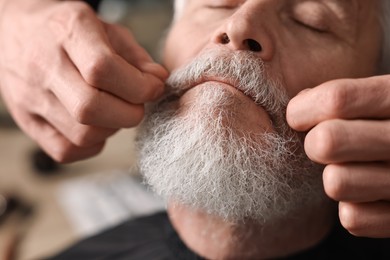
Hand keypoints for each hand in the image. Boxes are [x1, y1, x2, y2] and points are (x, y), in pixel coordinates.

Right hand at [0, 0, 167, 161]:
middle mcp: (44, 66)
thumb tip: (158, 81)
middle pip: (90, 107)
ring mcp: (30, 97)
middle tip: (137, 105)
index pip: (103, 69)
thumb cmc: (68, 31)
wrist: (19, 31)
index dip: (138, 86)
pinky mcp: (27, 121)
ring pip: (81, 134)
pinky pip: (65, 150)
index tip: (154, 88)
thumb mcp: (106, 29)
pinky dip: (91, 145)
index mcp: (67, 32)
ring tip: (114, 111)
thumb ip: (136, 56)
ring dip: (111, 129)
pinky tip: (97, 126)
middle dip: (129, 113)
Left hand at [287, 75, 389, 237]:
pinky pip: (353, 218)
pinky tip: (365, 195)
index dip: (302, 109)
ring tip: (350, 169)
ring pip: (336, 183)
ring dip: (334, 176)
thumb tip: (299, 105)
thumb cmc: (388, 123)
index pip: (335, 100)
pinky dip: (352, 208)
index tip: (299, 115)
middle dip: (313, 143)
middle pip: (327, 142)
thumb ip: (345, 95)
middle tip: (322, 144)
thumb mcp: (382, 95)